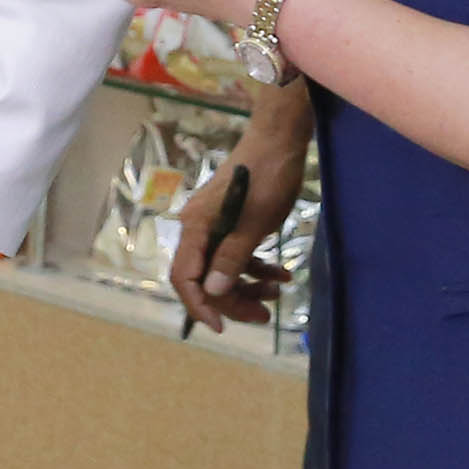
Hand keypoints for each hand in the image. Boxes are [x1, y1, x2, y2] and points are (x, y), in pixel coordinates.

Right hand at [170, 85, 310, 329]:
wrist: (279, 140)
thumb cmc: (266, 178)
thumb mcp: (254, 222)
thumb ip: (232, 257)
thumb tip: (215, 292)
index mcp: (197, 228)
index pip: (186, 278)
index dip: (201, 306)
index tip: (223, 327)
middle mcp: (199, 229)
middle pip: (205, 278)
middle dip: (233, 300)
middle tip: (263, 316)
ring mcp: (215, 225)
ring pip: (223, 269)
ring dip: (248, 286)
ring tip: (277, 294)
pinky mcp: (232, 221)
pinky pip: (237, 254)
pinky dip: (257, 267)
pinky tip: (281, 274)